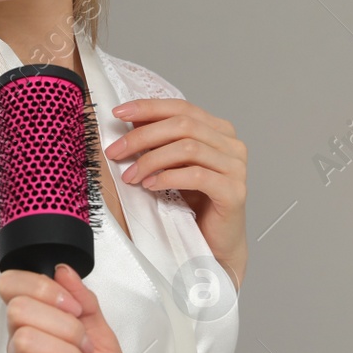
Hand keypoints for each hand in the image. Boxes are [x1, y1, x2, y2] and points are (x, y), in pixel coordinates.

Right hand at [0, 263, 133, 352]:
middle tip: (85, 348)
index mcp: (41, 322)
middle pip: (19, 308)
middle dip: (65, 325)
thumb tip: (64, 271)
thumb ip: (87, 305)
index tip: (74, 307)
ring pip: (25, 338)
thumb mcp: (106, 341)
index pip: (12, 284)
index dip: (42, 287)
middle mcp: (23, 341)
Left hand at [107, 99, 247, 289]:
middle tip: (116, 151)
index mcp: (218, 131)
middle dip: (143, 136)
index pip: (181, 108)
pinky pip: (196, 175)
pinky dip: (168, 177)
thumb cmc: (194, 205)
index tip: (119, 112)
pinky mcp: (234, 191)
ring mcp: (235, 167)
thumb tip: (130, 120)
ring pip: (188, 148)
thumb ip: (160, 141)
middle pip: (183, 125)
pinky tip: (150, 186)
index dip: (149, 108)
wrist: (214, 245)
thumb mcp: (172, 165)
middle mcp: (231, 144)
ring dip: (151, 159)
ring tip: (131, 175)